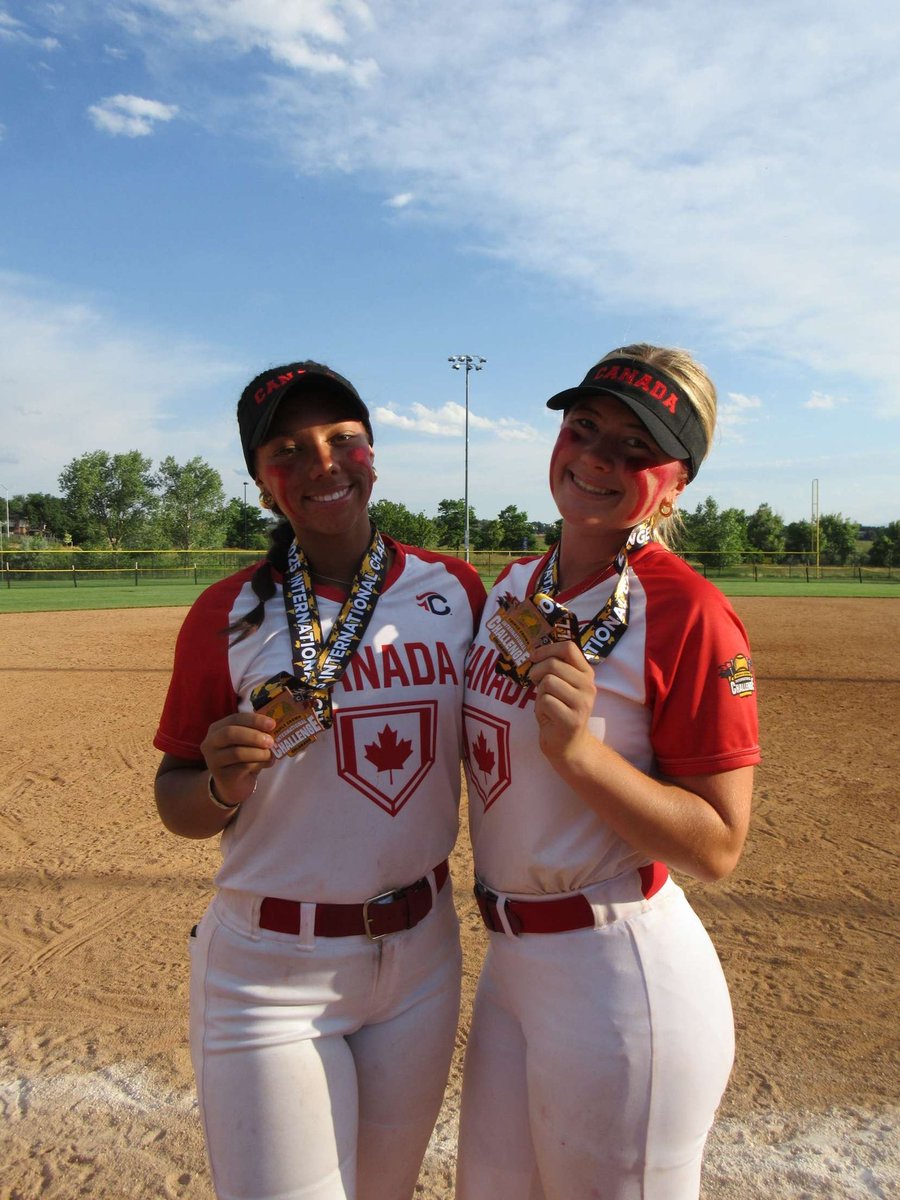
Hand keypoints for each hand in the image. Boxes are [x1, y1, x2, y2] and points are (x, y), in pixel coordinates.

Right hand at [200, 712, 276, 805]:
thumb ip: (257, 732)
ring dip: (259, 753)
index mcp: (217, 728)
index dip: (254, 720)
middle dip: (253, 736)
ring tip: (270, 755)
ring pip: (237, 752)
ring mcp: (214, 760)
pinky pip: (243, 767)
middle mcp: (211, 742)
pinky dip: (259, 764)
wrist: (233, 784)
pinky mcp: (222, 775)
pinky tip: (267, 763)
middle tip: (271, 741)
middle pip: (230, 733)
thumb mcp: (248, 742)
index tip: (272, 724)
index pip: (235, 718)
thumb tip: (276, 726)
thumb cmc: (242, 758)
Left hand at [528, 640, 597, 765]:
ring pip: (548, 682)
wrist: (568, 745)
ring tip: (546, 704)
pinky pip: (545, 701)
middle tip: (534, 683)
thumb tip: (534, 653)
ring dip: (539, 693)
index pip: (569, 647)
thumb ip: (554, 669)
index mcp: (586, 673)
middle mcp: (588, 686)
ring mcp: (582, 703)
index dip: (547, 649)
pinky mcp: (572, 719)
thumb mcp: (560, 685)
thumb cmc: (558, 711)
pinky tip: (548, 717)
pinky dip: (540, 708)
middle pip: (554, 664)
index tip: (534, 657)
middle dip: (536, 672)